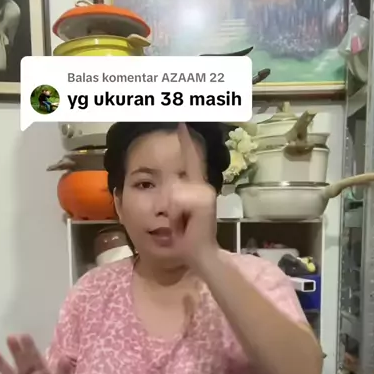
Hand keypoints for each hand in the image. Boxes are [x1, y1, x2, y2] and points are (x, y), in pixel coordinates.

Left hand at [167, 124, 218, 267]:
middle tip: (180, 221)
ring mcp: (204, 192)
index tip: (181, 121)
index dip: (186, 140)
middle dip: (169, 205)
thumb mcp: (175, 211)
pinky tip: (186, 223)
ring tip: (182, 222)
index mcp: (195, 187)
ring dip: (172, 212)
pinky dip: (176, 214)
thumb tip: (171, 192)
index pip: (191, 159)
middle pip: (171, 185)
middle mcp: (202, 186)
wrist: (199, 252)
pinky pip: (176, 199)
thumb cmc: (186, 235)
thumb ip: (173, 196)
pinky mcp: (205, 199)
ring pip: (172, 193)